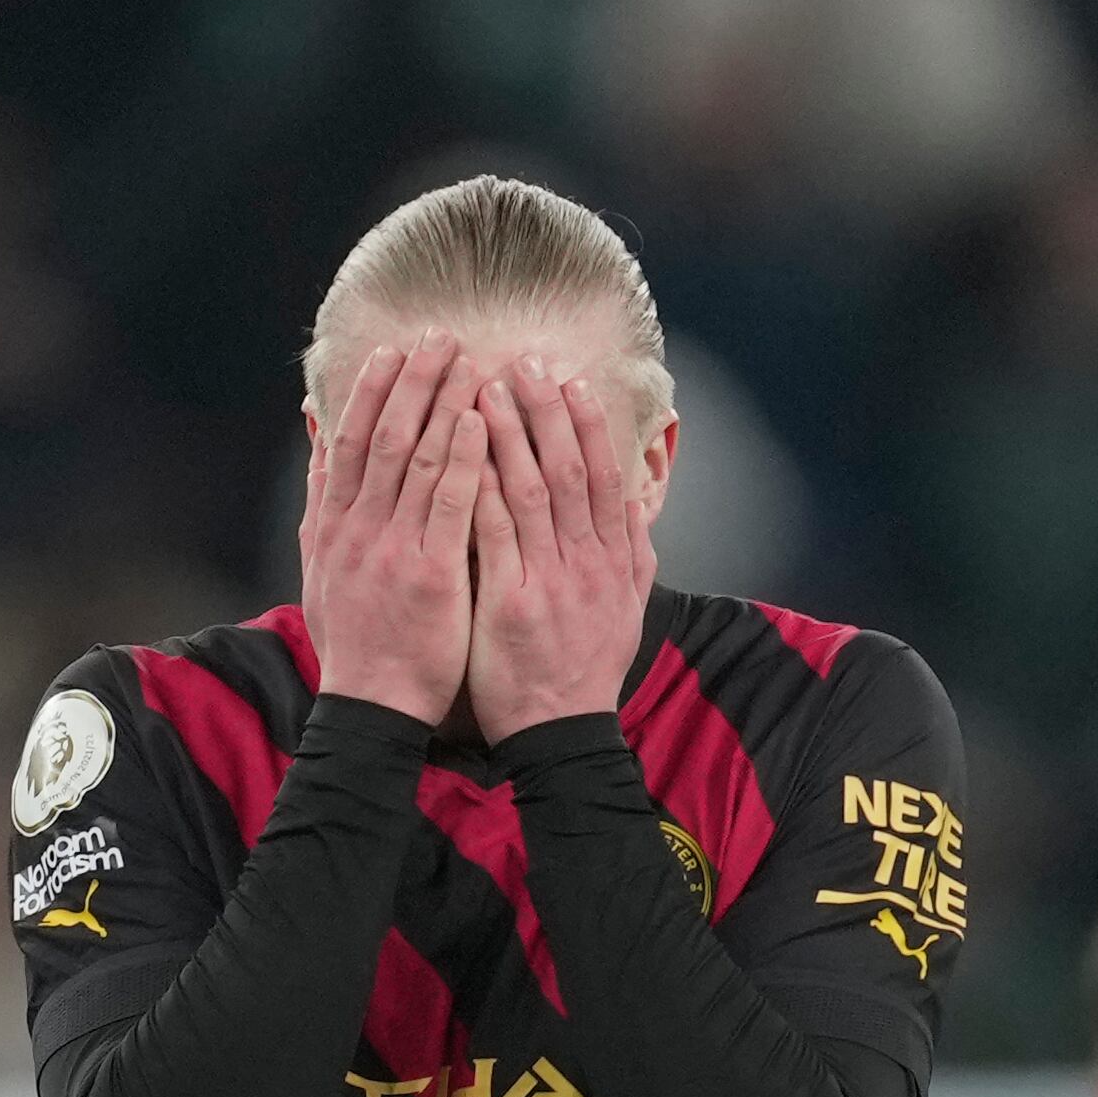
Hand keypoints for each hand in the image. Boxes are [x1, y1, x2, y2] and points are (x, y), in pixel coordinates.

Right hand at [301, 333, 486, 724]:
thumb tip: (319, 449)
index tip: (394, 351)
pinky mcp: (431, 573)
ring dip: (444, 404)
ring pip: (417, 459)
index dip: (373, 391)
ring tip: (470, 362)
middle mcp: (359, 529)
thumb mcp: (321, 570)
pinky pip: (449, 504)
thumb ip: (322, 507)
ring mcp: (393, 549)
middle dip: (413, 382)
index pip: (350, 441)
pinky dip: (463, 458)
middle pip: (384, 436)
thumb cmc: (356, 642)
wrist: (372, 706)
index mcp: (334, 527)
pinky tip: (483, 424)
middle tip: (440, 336)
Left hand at [467, 358, 656, 744]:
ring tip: (485, 388)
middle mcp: (586, 564)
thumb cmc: (585, 672)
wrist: (561, 734)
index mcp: (613, 561)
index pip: (603, 477)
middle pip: (569, 471)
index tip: (572, 381)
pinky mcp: (510, 603)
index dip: (588, 425)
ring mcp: (549, 581)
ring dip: (508, 436)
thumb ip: (635, 554)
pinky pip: (494, 535)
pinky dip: (479, 489)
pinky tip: (459, 454)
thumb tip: (638, 503)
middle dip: (547, 412)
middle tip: (527, 361)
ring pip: (530, 492)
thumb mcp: (627, 611)